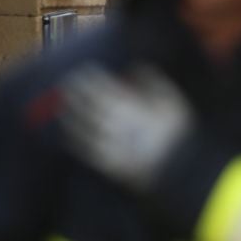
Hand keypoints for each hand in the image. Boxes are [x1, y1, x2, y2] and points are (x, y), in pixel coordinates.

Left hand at [60, 64, 192, 192]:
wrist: (175, 171)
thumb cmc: (176, 134)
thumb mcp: (172, 101)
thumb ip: (152, 81)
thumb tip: (135, 68)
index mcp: (125, 105)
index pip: (99, 86)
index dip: (89, 76)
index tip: (84, 69)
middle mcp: (108, 122)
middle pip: (84, 103)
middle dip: (75, 91)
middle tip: (68, 82)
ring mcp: (103, 142)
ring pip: (79, 124)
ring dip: (70, 112)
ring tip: (64, 104)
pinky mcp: (103, 161)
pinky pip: (82, 147)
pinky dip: (73, 137)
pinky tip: (70, 132)